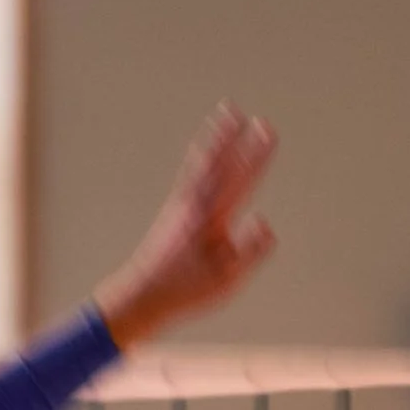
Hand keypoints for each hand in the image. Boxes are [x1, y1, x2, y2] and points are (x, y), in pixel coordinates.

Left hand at [94, 107, 276, 349]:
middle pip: (218, 163)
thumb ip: (249, 251)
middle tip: (250, 114)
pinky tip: (204, 150)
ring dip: (215, 138)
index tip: (268, 130)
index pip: (239, 179)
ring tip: (225, 114)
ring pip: (201, 163)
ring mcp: (180, 205)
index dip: (255, 154)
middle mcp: (193, 204)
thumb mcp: (226, 280)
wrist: (141, 294)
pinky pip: (191, 172)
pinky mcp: (173, 211)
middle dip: (237, 139)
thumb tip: (265, 222)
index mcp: (210, 219)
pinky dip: (200, 155)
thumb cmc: (185, 290)